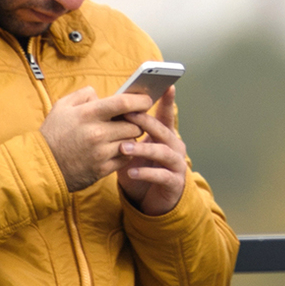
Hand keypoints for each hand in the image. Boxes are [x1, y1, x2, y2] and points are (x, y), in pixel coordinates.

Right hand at [41, 87, 152, 191]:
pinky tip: (117, 149)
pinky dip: (126, 153)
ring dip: (130, 137)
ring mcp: (100, 153)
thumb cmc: (53, 133)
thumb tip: (101, 95)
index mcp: (87, 114)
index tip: (147, 99)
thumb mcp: (62, 106)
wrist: (42, 166)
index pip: (124, 103)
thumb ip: (83, 95)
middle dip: (136, 121)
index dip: (140, 100)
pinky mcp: (102, 169)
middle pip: (133, 124)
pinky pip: (126, 158)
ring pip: (132, 142)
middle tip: (132, 120)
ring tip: (121, 134)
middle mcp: (96, 133)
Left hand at [116, 86, 187, 214]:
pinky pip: (161, 176)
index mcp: (165, 136)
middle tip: (129, 115)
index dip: (167, 100)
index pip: (166, 115)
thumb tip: (108, 110)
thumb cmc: (141, 170)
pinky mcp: (174, 183)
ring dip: (143, 149)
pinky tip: (130, 172)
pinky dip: (145, 173)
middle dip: (146, 122)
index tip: (167, 85)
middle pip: (162, 130)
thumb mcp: (133, 149)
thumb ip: (126, 132)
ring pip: (162, 152)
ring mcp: (176, 165)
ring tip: (123, 147)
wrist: (151, 201)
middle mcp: (174, 147)